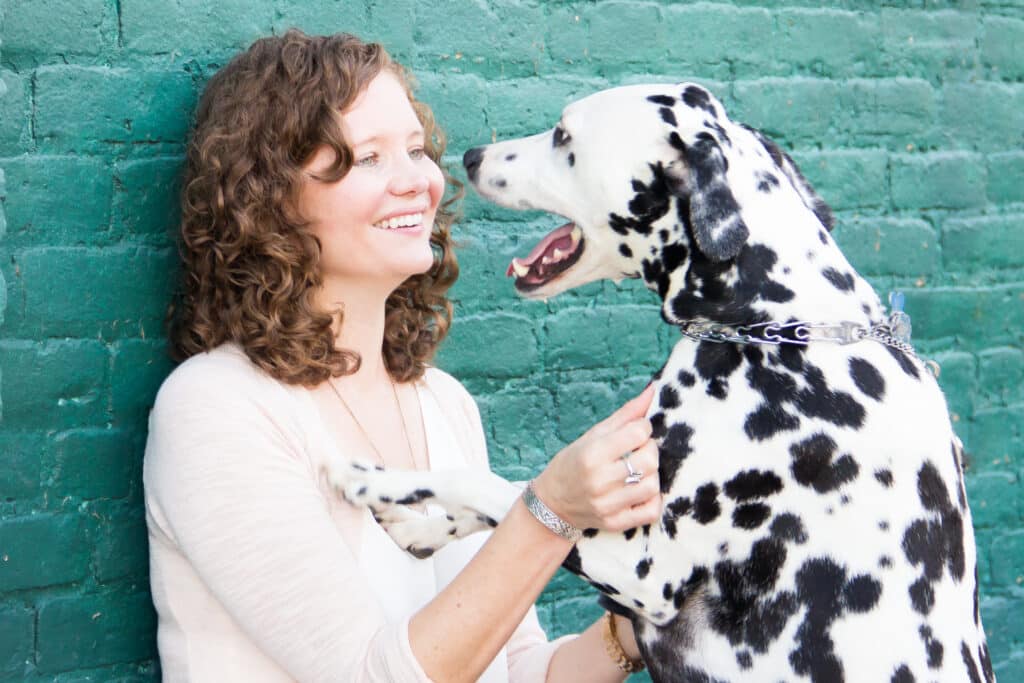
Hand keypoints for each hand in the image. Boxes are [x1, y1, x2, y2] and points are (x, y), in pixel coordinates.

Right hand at [532, 385, 660, 531]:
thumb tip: (652, 391)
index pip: (638, 433)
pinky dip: (652, 499)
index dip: (643, 428)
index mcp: (592, 454)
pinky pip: (651, 511)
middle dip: (650, 450)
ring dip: (650, 474)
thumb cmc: (572, 463)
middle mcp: (600, 481)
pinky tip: (639, 491)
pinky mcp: (615, 523)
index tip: (636, 431)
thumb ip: (625, 415)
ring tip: (637, 471)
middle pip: (649, 460)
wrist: (552, 504)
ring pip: (653, 485)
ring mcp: (608, 505)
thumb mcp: (592, 435)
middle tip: (639, 450)